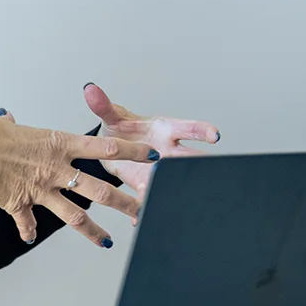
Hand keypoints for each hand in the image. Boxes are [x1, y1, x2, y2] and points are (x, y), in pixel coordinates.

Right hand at [0, 109, 153, 246]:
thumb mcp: (13, 126)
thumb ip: (18, 129)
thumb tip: (9, 119)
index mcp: (58, 143)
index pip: (104, 148)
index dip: (130, 153)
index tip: (151, 157)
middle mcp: (54, 168)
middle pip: (97, 188)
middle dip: (122, 200)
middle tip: (141, 208)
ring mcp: (38, 189)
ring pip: (73, 215)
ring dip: (92, 230)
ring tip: (107, 241)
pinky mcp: (19, 205)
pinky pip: (28, 223)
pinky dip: (28, 230)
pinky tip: (29, 236)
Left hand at [82, 83, 219, 195]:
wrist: (109, 149)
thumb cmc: (120, 128)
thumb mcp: (112, 116)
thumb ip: (103, 106)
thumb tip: (90, 89)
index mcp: (164, 131)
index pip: (189, 129)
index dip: (203, 131)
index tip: (215, 135)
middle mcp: (168, 152)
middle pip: (192, 158)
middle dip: (202, 164)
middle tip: (210, 170)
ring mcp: (159, 171)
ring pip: (175, 180)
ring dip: (177, 187)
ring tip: (180, 196)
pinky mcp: (146, 186)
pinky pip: (151, 198)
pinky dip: (146, 207)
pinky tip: (141, 217)